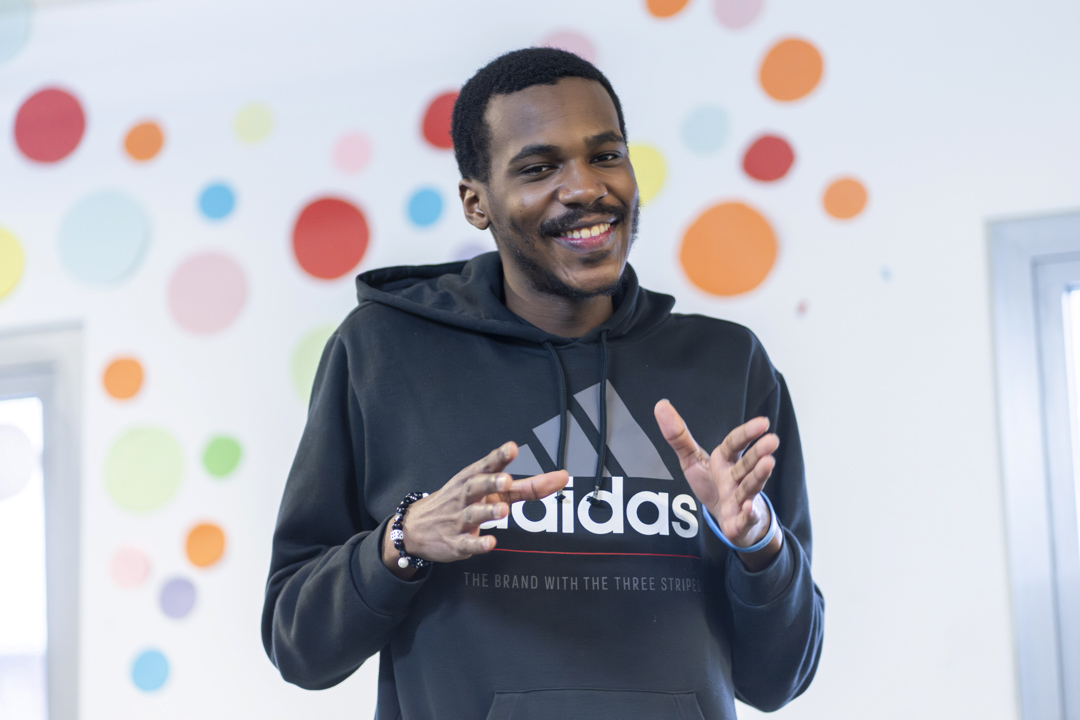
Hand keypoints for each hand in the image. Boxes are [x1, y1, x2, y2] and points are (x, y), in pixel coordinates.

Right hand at [381, 442, 568, 576]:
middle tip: (507, 480)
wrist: (416, 527)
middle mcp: (465, 497)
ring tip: (503, 512)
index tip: (511, 448)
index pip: (486, 466)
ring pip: (473, 515)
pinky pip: (466, 543)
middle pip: (477, 486)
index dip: (499, 457)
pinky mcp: (454, 542)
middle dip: (491, 482)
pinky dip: (477, 543)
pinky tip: (490, 543)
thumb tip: (559, 478)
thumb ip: (525, 487)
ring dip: (488, 512)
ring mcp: (458, 520)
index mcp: (473, 480)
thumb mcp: (489, 492)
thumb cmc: (459, 503)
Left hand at [654, 400, 781, 568]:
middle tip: (772, 440)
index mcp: (725, 460)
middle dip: (759, 453)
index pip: (736, 443)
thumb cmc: (712, 486)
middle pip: (747, 464)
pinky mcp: (740, 523)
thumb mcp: (692, 460)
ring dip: (759, 476)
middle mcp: (736, 477)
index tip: (763, 422)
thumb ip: (678, 437)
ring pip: (750, 487)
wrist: (727, 520)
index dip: (747, 433)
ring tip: (769, 463)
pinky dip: (748, 514)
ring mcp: (740, 499)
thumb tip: (661, 405)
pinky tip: (748, 508)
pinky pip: (745, 519)